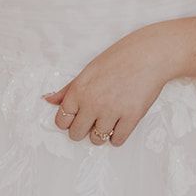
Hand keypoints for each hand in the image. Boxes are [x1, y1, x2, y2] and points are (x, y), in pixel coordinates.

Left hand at [42, 28, 172, 146]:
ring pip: (96, 140)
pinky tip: (120, 123)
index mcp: (79, 91)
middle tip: (93, 118)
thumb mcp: (88, 71)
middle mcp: (92, 103)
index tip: (76, 117)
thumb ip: (68, 89)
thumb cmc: (119, 59)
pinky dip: (118, 136)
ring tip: (108, 120)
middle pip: (76, 134)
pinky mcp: (131, 118)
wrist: (149, 55)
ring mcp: (112, 112)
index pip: (61, 120)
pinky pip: (117, 140)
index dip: (68, 121)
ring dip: (101, 133)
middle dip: (83, 129)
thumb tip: (47, 100)